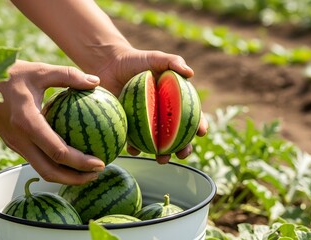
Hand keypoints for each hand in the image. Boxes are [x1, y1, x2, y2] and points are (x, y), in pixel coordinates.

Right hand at [0, 60, 104, 184]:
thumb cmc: (11, 74)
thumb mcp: (41, 70)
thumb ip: (69, 75)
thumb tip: (96, 82)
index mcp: (27, 122)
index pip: (58, 152)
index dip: (80, 162)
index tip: (100, 163)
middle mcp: (20, 139)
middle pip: (49, 172)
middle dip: (75, 179)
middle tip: (98, 173)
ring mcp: (14, 144)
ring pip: (41, 170)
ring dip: (65, 176)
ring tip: (87, 171)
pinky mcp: (13, 144)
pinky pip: (36, 160)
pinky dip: (55, 165)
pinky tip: (71, 156)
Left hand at [96, 47, 208, 163]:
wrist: (109, 64)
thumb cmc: (135, 60)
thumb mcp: (156, 58)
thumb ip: (173, 62)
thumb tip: (190, 73)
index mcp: (173, 101)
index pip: (191, 115)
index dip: (198, 124)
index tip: (201, 132)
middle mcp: (162, 115)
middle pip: (177, 136)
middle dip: (183, 148)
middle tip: (183, 154)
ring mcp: (145, 123)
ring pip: (158, 144)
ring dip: (162, 154)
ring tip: (162, 159)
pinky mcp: (129, 127)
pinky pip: (133, 141)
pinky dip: (134, 148)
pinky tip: (134, 150)